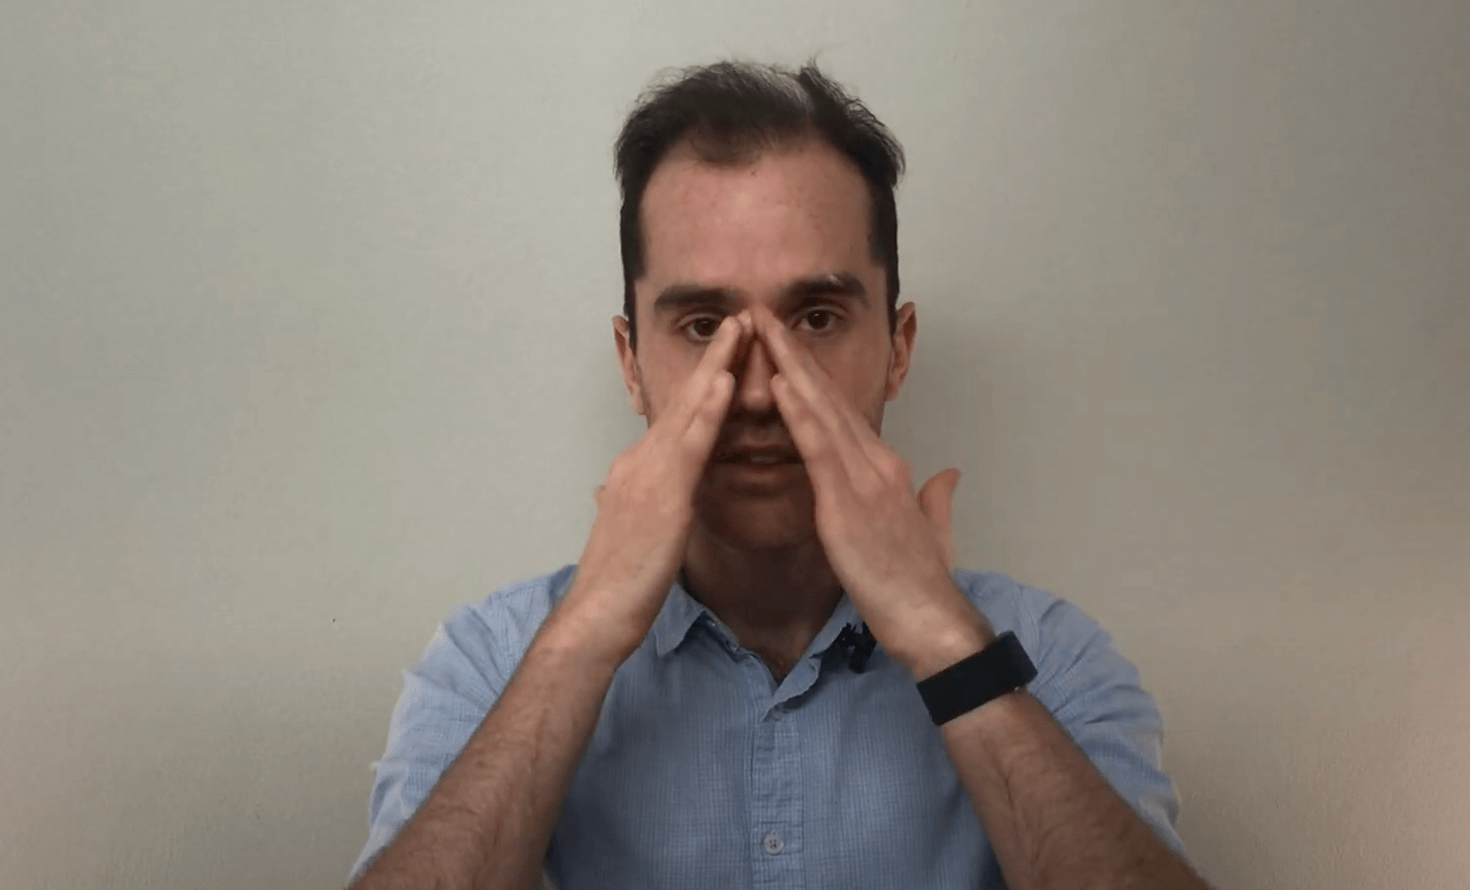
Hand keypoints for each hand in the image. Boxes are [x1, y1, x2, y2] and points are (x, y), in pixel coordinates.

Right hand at [558, 313, 751, 663]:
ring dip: (716, 367)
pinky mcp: (662, 496)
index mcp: (640, 471)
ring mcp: (649, 475)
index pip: (679, 417)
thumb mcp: (637, 533)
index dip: (705, 382)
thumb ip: (639, 505)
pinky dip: (707, 411)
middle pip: (684, 401)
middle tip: (742, 319)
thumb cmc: (621, 584)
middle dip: (714, 359)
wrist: (598, 615)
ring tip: (741, 331)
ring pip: (688, 410)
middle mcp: (641, 462)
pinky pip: (690, 446)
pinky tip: (725, 385)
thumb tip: (626, 492)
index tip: (730, 352)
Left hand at [747, 305, 992, 672]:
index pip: (843, 413)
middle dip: (795, 355)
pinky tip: (780, 386)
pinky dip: (799, 415)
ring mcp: (866, 480)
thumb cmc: (924, 586)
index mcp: (888, 471)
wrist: (934, 623)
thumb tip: (949, 475)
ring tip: (763, 332)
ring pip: (823, 412)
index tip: (787, 346)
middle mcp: (878, 465)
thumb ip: (938, 499)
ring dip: (791, 368)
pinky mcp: (849, 505)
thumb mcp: (933, 533)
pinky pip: (820, 451)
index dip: (813, 377)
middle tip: (763, 315)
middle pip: (830, 399)